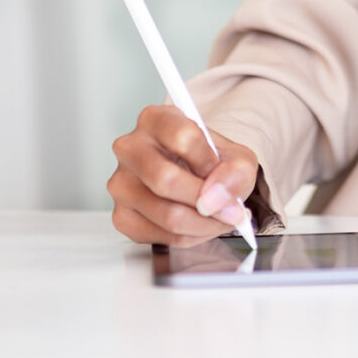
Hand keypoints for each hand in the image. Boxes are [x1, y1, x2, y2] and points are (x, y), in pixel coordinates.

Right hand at [108, 105, 258, 246]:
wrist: (197, 178)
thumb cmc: (210, 161)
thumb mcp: (237, 158)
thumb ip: (236, 172)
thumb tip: (215, 200)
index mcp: (155, 120)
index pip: (183, 137)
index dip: (210, 162)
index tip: (222, 172)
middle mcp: (130, 148)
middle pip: (166, 180)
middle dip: (208, 202)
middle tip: (230, 210)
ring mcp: (120, 183)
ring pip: (167, 214)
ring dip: (204, 224)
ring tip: (220, 218)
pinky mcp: (122, 216)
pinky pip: (161, 236)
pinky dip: (191, 237)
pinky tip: (200, 225)